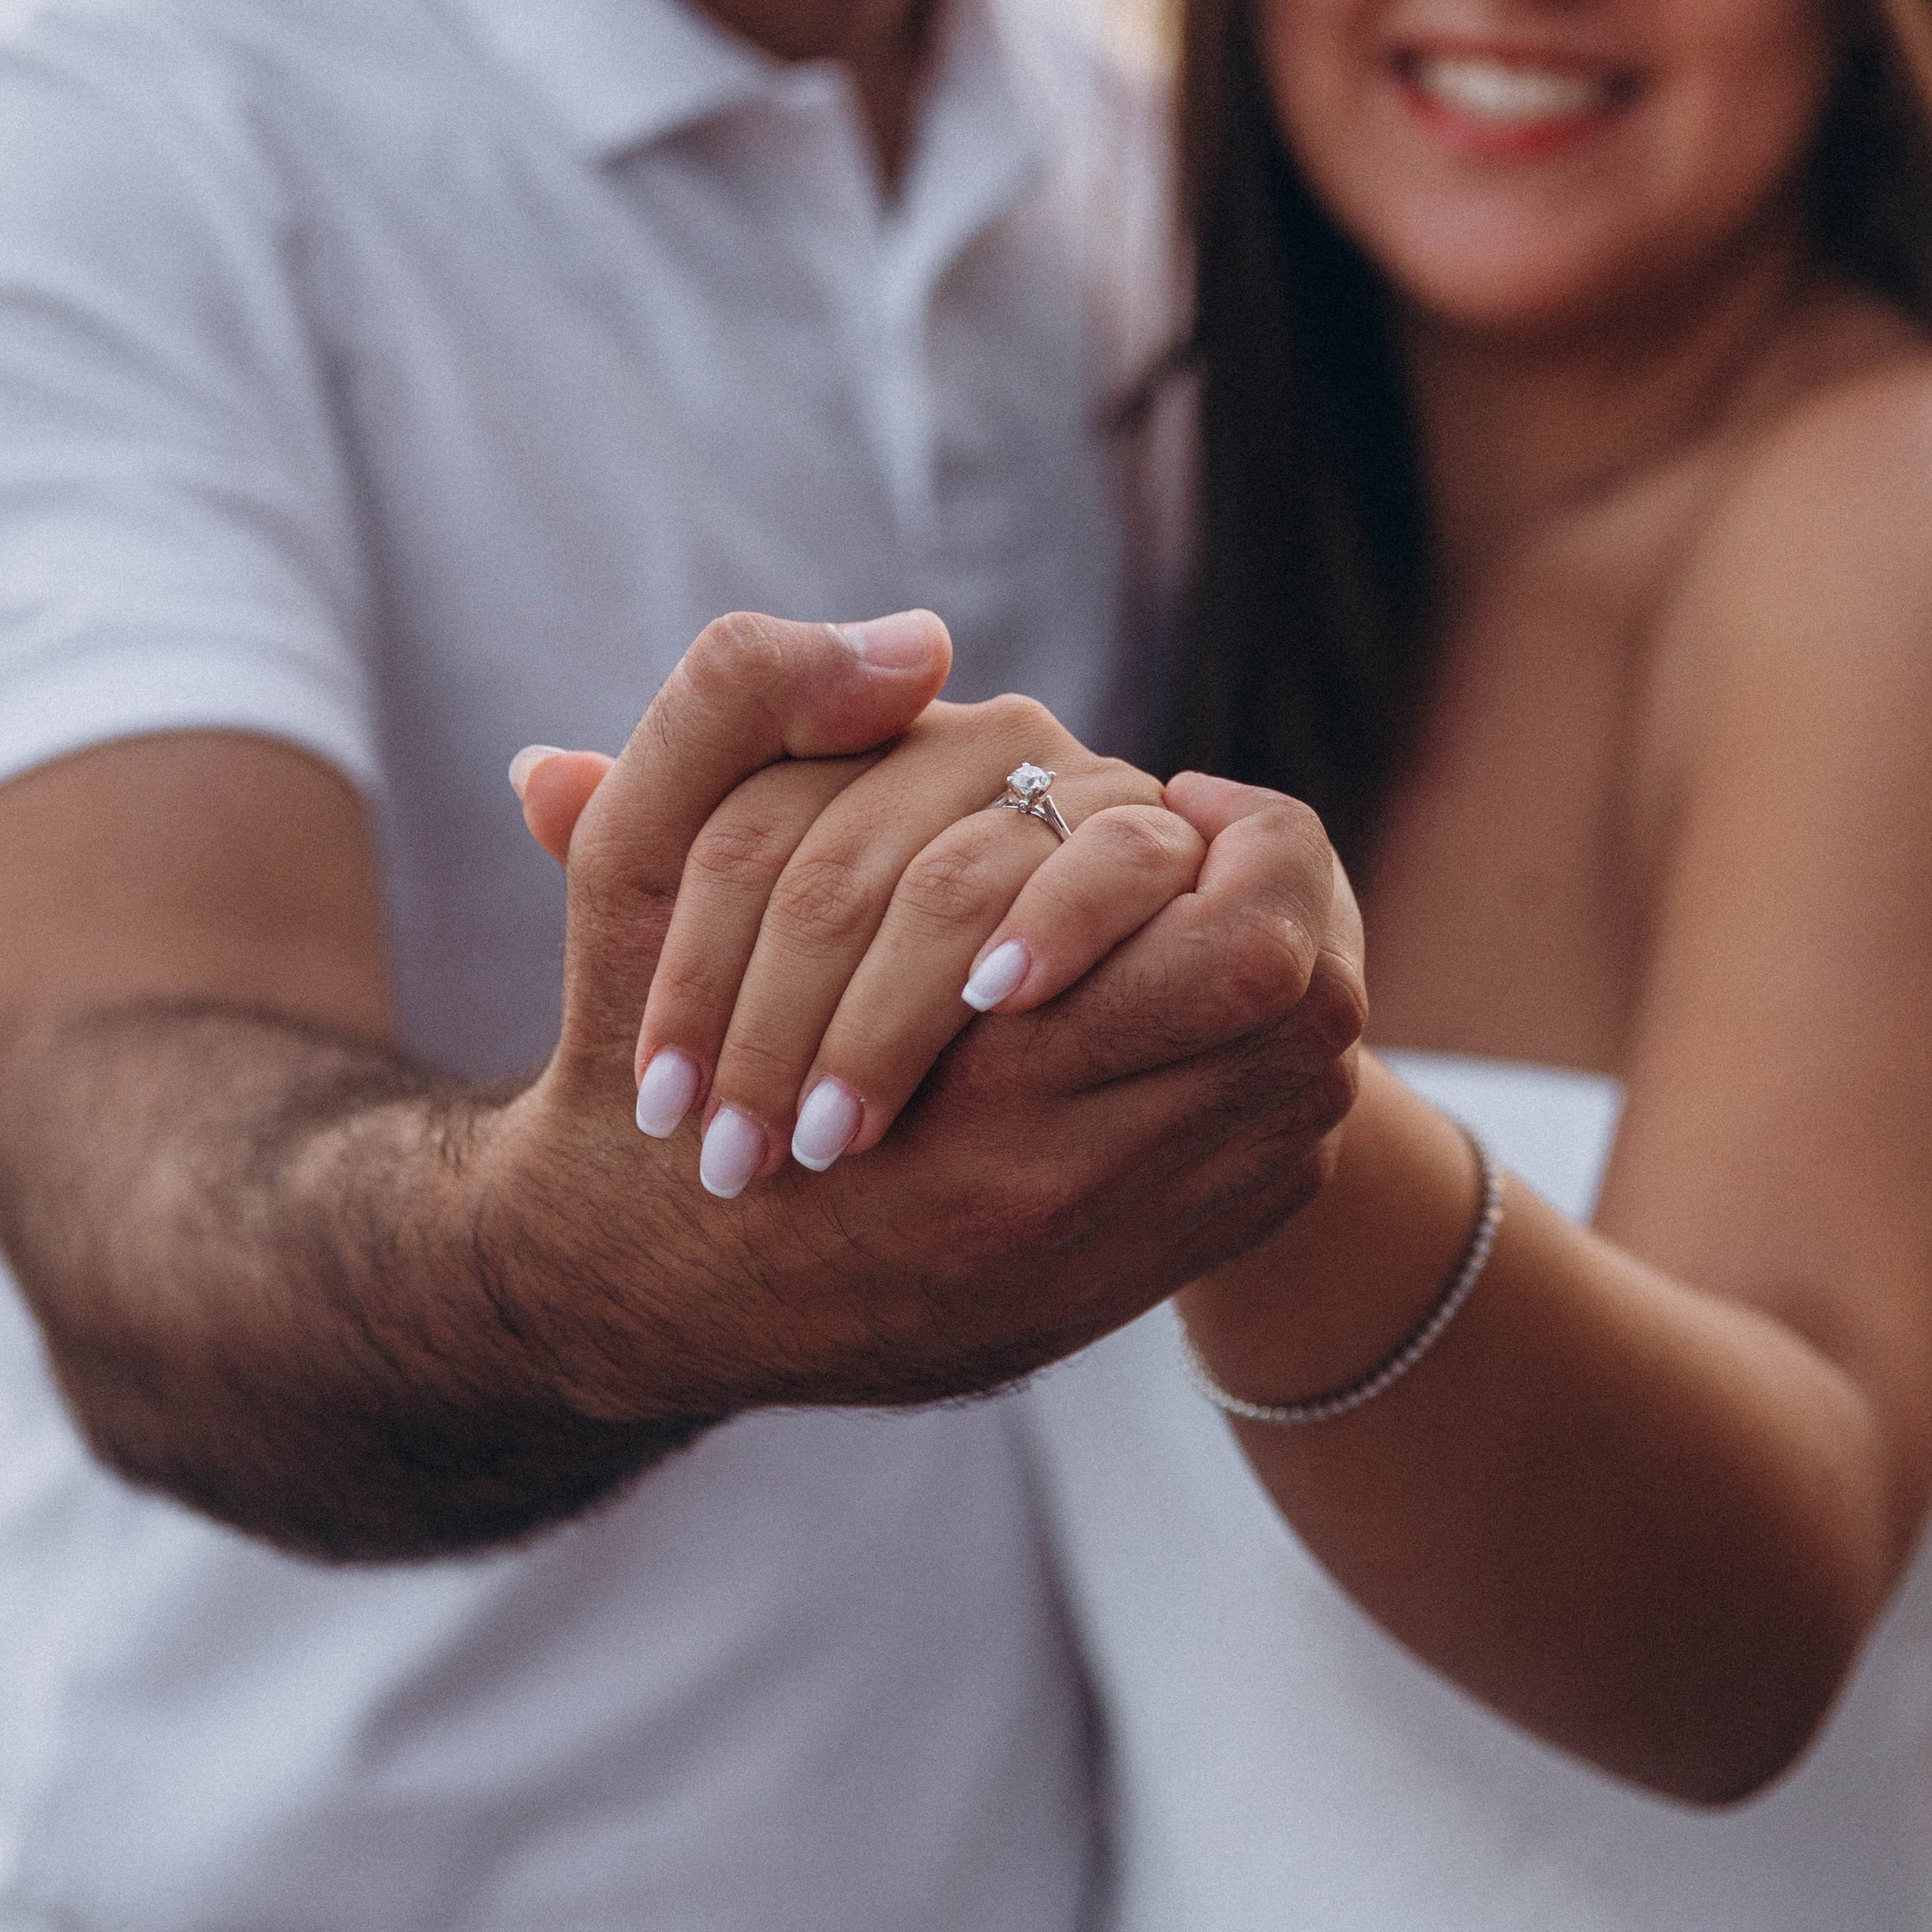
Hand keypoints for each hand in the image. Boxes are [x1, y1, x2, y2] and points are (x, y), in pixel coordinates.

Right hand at [484, 612, 1368, 1419]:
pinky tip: (1176, 1033)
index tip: (1178, 812)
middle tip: (1209, 858)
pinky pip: (1265, 1176)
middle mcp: (1062, 1182)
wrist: (638, 1284)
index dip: (1243, 848)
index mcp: (977, 1074)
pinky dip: (1249, 1088)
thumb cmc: (628, 1047)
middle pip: (1302, 1017)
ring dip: (1271, 995)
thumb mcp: (637, 858)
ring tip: (1198, 927)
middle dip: (1276, 910)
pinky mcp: (1115, 1290)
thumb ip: (743, 703)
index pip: (1253, 941)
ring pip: (1297, 1092)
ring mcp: (1099, 1252)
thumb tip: (919, 641)